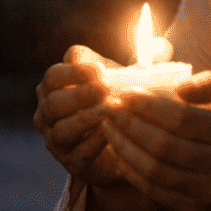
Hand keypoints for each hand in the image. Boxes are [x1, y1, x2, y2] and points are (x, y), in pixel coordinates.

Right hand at [34, 45, 128, 188]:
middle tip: (103, 88)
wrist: (123, 146)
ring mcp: (57, 141)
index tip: (100, 70)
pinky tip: (112, 132)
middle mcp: (48, 114)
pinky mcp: (72, 164)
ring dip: (84, 118)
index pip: (54, 76)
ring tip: (107, 110)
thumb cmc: (118, 104)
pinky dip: (95, 142)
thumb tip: (162, 45)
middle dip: (78, 94)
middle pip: (53, 102)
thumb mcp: (123, 81)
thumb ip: (138, 62)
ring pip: (62, 129)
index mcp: (55, 89)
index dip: (74, 72)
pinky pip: (79, 153)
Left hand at [101, 72, 210, 210]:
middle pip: (164, 146)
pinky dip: (131, 171)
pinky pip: (154, 191)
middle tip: (108, 108)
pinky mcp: (195, 207)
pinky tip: (118, 152)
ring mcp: (210, 192)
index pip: (182, 120)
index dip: (148, 106)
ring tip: (108, 127)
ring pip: (155, 171)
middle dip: (129, 125)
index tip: (124, 93)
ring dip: (124, 147)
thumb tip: (179, 87)